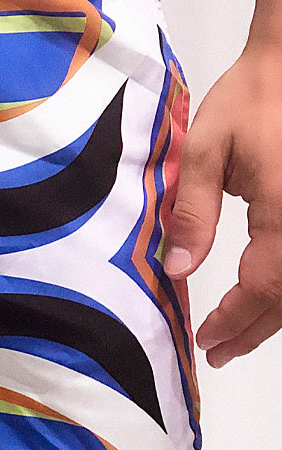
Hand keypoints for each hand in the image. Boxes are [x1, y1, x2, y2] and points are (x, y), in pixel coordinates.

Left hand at [164, 38, 281, 366]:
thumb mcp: (206, 150)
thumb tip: (177, 270)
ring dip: (273, 315)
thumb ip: (193, 213)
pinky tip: (265, 295)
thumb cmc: (252, 98)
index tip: (207, 340)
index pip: (263, 288)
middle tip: (220, 351)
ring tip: (239, 335)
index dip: (235, 321)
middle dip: (255, 330)